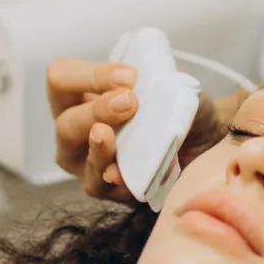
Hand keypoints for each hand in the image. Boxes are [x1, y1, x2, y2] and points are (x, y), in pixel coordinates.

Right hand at [46, 58, 246, 203]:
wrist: (200, 147)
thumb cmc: (175, 110)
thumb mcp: (175, 89)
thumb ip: (167, 82)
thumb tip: (166, 81)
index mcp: (82, 93)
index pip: (63, 77)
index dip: (91, 74)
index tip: (130, 77)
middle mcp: (74, 127)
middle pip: (65, 120)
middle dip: (96, 109)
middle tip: (129, 101)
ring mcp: (83, 161)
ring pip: (73, 154)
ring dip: (95, 143)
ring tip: (107, 134)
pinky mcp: (102, 188)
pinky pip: (98, 184)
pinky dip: (110, 175)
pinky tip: (118, 173)